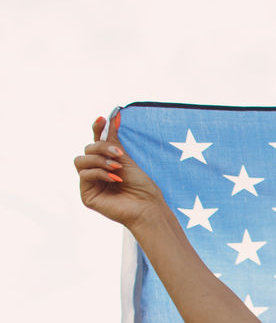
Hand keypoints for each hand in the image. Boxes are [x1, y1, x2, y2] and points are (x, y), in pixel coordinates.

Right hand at [75, 112, 166, 228]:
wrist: (148, 207)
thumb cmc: (141, 186)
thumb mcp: (126, 158)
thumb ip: (113, 140)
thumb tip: (113, 115)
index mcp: (105, 164)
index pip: (95, 143)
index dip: (96, 130)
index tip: (102, 118)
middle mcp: (95, 173)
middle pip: (86, 150)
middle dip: (101, 148)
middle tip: (119, 154)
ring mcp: (89, 184)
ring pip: (81, 161)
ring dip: (99, 160)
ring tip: (117, 167)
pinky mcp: (87, 195)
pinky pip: (85, 175)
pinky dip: (100, 173)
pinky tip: (115, 178)